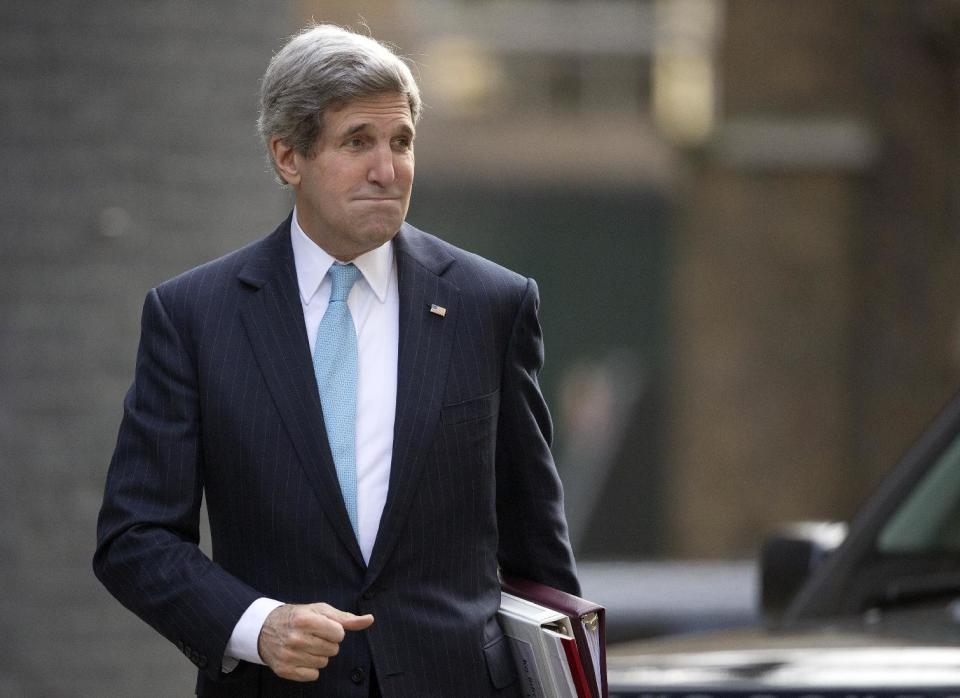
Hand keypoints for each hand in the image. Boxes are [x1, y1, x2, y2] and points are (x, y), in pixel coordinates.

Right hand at [257, 602, 373, 681]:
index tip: (323, 627)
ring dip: (319, 655)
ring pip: (324, 663)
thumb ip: (346, 618)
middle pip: (332, 650)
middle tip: (313, 636)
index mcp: (305, 620)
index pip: (339, 634)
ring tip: (305, 645)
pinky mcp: (284, 670)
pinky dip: (310, 668)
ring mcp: (288, 655)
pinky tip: (300, 656)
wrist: (264, 628)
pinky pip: (313, 675)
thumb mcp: (320, 610)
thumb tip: (369, 620)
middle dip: (327, 643)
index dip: (335, 631)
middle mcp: (295, 638)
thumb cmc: (298, 617)